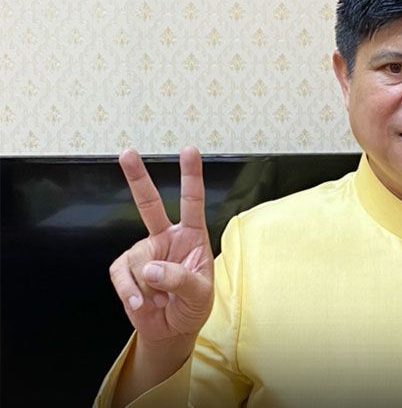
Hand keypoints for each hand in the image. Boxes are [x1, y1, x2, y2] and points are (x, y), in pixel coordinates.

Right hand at [109, 147, 213, 349]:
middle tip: (127, 153)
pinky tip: (142, 304)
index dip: (191, 176)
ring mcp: (144, 252)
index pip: (192, 202)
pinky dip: (131, 293)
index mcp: (192, 237)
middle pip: (149, 204)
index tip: (189, 150)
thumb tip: (151, 268)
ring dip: (150, 286)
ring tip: (162, 298)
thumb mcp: (200, 294)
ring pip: (139, 260)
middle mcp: (166, 238)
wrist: (171, 330)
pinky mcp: (125, 269)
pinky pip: (122, 277)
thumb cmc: (193, 306)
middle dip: (137, 178)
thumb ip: (180, 279)